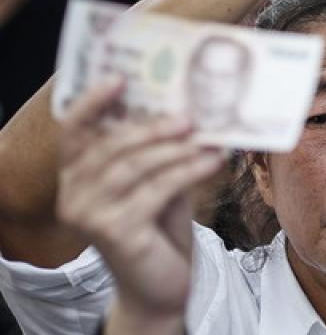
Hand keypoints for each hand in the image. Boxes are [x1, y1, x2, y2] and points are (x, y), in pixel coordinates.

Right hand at [56, 81, 225, 329]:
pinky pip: (155, 191)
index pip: (74, 131)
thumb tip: (192, 105)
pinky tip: (214, 161)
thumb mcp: (157, 179)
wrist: (161, 284)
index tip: (120, 77)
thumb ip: (160, 149)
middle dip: (151, 127)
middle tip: (190, 115)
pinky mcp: (115, 233)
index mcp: (77, 174)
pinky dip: (188, 171)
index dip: (93, 102)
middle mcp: (74, 194)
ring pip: (133, 168)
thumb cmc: (160, 225)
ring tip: (210, 138)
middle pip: (109, 147)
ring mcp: (90, 215)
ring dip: (176, 149)